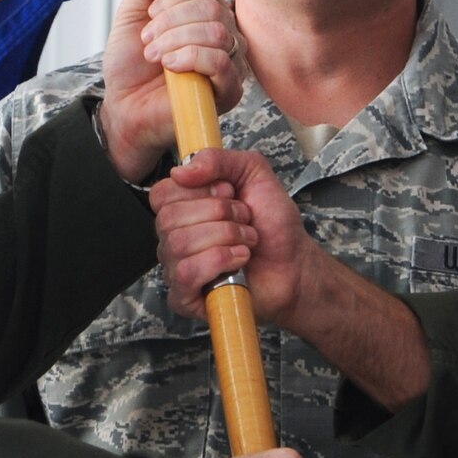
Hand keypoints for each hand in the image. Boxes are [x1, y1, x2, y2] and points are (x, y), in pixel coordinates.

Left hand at [97, 0, 243, 181]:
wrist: (125, 107)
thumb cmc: (132, 66)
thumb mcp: (128, 16)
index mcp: (205, 14)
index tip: (150, 15)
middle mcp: (225, 34)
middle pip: (212, 8)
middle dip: (171, 22)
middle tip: (148, 41)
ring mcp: (231, 63)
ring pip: (217, 33)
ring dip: (176, 41)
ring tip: (155, 56)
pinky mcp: (229, 91)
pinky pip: (222, 63)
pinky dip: (190, 58)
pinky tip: (170, 67)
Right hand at [154, 146, 314, 325]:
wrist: (295, 263)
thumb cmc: (273, 224)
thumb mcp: (253, 173)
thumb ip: (219, 159)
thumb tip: (181, 170)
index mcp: (182, 209)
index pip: (162, 194)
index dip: (199, 191)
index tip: (229, 193)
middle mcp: (173, 238)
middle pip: (169, 219)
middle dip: (220, 215)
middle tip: (245, 220)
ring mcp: (177, 269)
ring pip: (180, 245)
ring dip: (226, 237)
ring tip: (247, 242)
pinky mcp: (186, 298)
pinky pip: (186, 274)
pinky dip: (219, 261)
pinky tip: (239, 261)